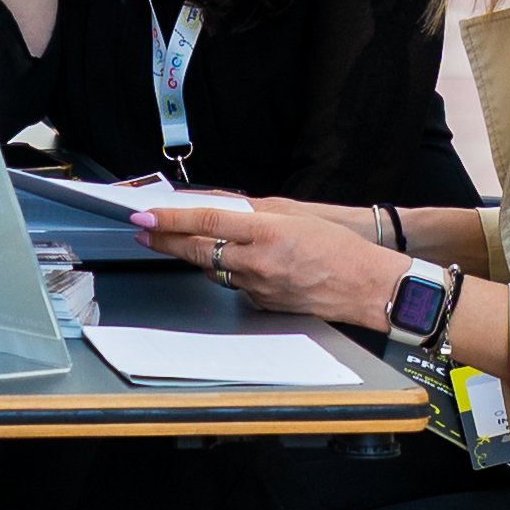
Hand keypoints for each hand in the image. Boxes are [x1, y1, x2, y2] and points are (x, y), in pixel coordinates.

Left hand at [138, 193, 400, 324]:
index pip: (206, 222)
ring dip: (190, 255)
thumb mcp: (296, 214)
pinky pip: (232, 284)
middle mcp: (257, 262)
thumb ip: (253, 209)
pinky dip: (224, 271)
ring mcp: (257, 287)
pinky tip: (222, 262)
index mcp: (267, 232)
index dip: (170, 219)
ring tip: (170, 241)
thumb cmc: (340, 248)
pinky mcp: (262, 303)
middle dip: (164, 240)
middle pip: (197, 250)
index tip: (145, 216)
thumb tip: (218, 205)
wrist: (367, 287)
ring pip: (211, 269)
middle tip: (142, 230)